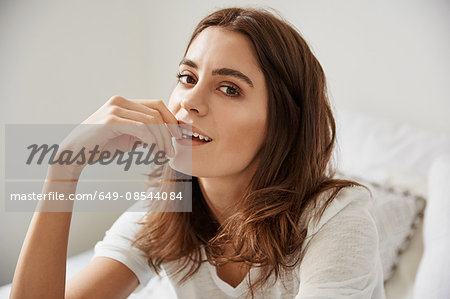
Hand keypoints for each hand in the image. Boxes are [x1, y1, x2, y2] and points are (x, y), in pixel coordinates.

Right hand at [55, 95, 180, 173]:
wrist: (74, 154)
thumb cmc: (101, 147)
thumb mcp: (128, 137)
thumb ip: (145, 132)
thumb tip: (168, 134)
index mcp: (124, 103)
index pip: (156, 105)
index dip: (171, 120)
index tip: (179, 136)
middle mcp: (120, 101)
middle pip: (157, 112)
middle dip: (169, 131)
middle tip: (171, 150)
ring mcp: (114, 109)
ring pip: (151, 121)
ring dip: (161, 139)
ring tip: (163, 154)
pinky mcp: (111, 120)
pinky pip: (141, 128)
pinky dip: (152, 141)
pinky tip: (153, 152)